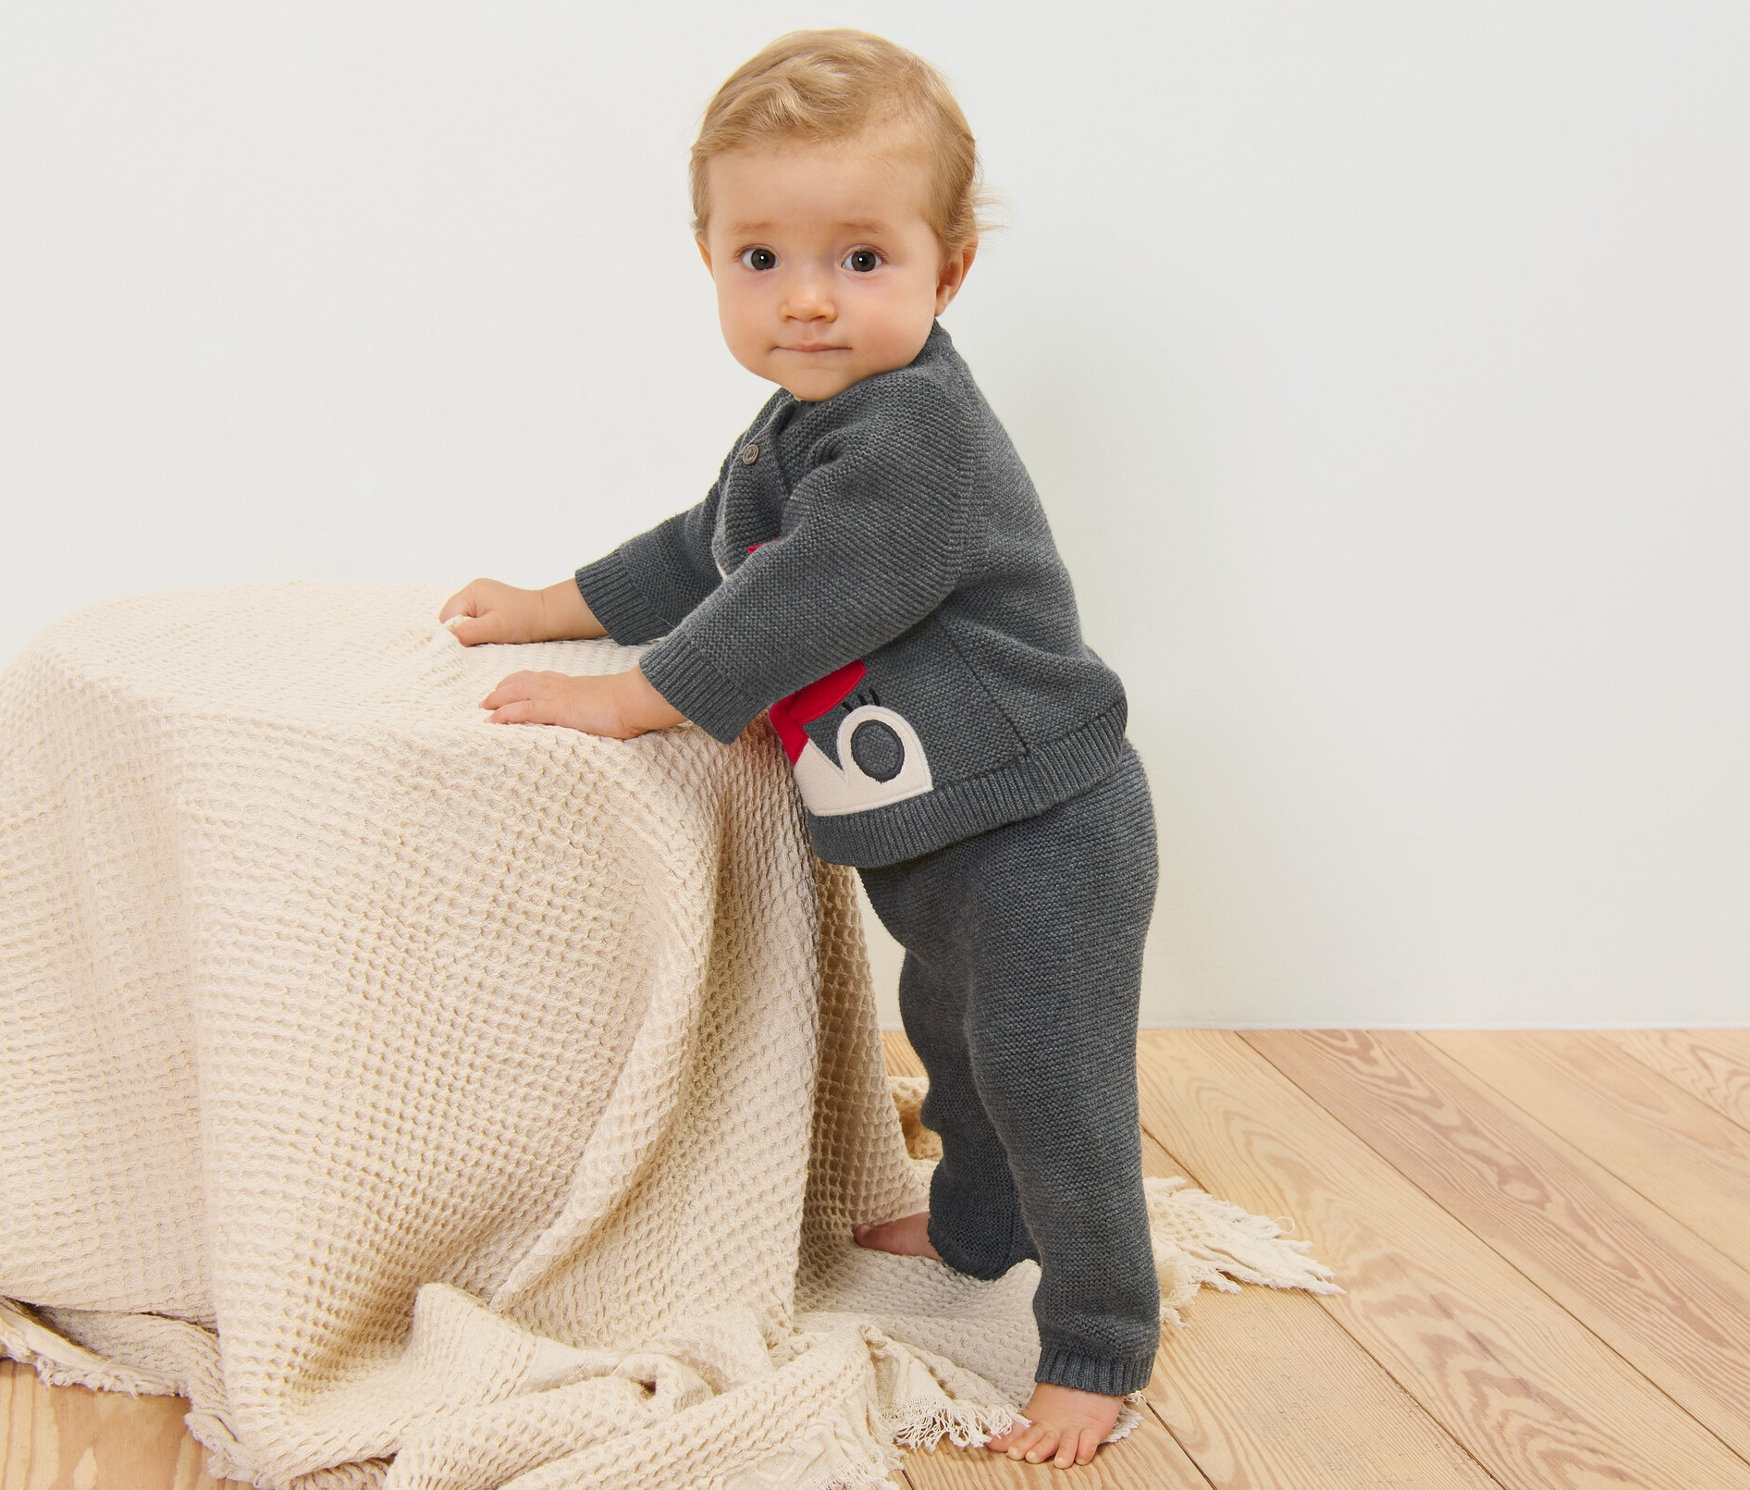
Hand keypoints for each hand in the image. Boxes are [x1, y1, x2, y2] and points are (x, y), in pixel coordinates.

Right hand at [440, 578, 548, 644]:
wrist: (548, 616)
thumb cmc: (525, 621)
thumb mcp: (493, 629)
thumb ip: (467, 632)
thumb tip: (444, 640)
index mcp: (472, 592)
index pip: (447, 617)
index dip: (452, 634)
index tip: (465, 647)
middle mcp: (473, 591)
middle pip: (452, 618)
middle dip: (461, 633)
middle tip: (478, 644)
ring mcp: (481, 597)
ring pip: (463, 621)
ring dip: (470, 633)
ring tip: (487, 639)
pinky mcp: (489, 606)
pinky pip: (474, 620)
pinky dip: (478, 630)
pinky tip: (490, 636)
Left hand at [480, 666, 684, 737]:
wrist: (634, 698)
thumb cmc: (628, 703)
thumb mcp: (608, 702)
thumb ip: (596, 707)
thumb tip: (599, 718)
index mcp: (570, 683)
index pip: (537, 677)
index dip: (518, 682)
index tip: (507, 687)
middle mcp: (558, 685)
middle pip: (520, 681)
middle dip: (501, 689)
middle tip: (486, 701)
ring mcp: (555, 696)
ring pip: (515, 692)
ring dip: (496, 700)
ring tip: (483, 710)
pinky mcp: (556, 709)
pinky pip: (522, 710)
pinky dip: (504, 714)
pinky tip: (492, 721)